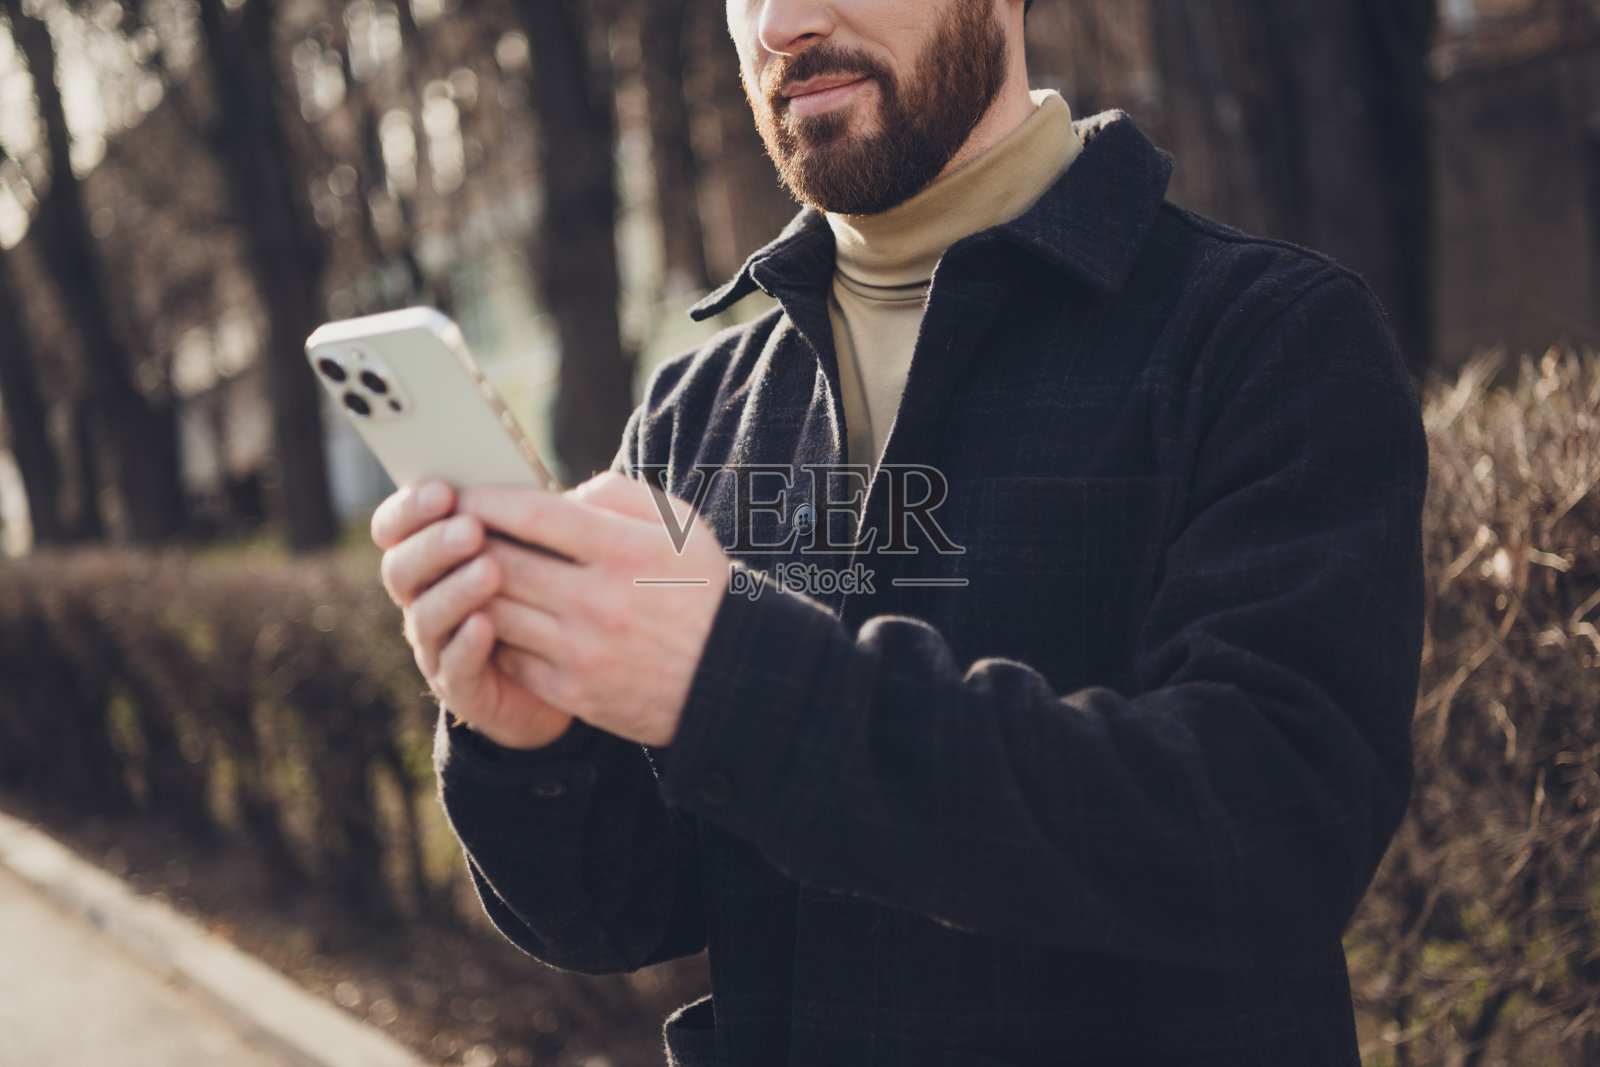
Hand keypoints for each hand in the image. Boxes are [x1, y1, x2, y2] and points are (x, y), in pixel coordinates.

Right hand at [371, 481, 574, 749]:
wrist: (571, 672)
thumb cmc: (553, 593)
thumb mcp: (547, 546)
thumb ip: (539, 514)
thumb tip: (558, 488)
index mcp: (432, 555)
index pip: (396, 526)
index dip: (410, 508)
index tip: (442, 491)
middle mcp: (424, 597)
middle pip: (401, 568)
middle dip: (433, 545)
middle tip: (469, 529)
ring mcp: (437, 643)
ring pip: (425, 615)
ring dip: (454, 590)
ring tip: (489, 571)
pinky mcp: (460, 685)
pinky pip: (454, 664)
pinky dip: (466, 643)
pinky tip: (486, 623)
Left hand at [458, 471, 727, 747]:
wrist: (737, 680)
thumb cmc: (705, 591)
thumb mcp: (680, 527)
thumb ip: (618, 497)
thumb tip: (560, 497)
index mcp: (625, 551)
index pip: (533, 515)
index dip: (488, 502)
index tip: (466, 495)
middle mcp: (600, 601)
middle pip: (503, 563)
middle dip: (468, 544)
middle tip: (450, 534)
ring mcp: (584, 651)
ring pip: (497, 612)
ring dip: (473, 591)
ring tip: (466, 576)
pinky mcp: (576, 691)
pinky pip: (512, 658)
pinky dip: (494, 637)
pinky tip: (493, 621)